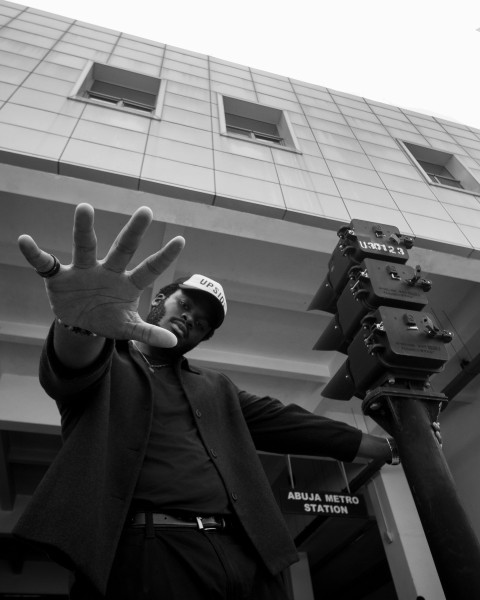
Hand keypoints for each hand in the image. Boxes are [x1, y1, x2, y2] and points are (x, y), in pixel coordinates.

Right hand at [18, 203, 184, 346]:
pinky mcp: (59, 277)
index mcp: (127, 283)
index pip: (149, 268)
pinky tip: (25, 242)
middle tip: (147, 211)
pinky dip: (34, 254)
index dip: (164, 257)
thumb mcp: (127, 328)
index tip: (181, 240)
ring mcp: (83, 271)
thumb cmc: (108, 318)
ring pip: (85, 246)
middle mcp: (107, 270)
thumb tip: (173, 341)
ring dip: (84, 229)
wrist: (80, 322)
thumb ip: (148, 333)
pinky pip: (45, 264)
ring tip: (84, 207)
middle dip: (134, 232)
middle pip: (122, 248)